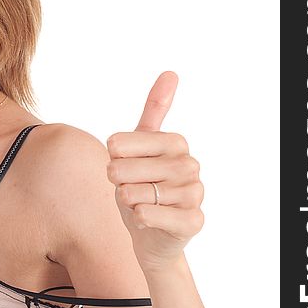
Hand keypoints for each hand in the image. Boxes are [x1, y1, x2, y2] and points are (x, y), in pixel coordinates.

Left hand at [106, 71, 203, 272]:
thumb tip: (171, 72)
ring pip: (135, 194)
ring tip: (138, 202)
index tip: (120, 162)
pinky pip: (150, 215)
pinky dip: (139, 217)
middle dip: (117, 182)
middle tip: (127, 187)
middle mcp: (189, 165)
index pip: (120, 144)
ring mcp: (194, 193)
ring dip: (127, 201)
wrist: (151, 235)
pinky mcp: (193, 221)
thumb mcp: (142, 147)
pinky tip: (145, 217)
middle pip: (124, 170)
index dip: (113, 157)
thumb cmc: (142, 186)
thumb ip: (154, 111)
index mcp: (175, 142)